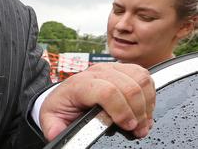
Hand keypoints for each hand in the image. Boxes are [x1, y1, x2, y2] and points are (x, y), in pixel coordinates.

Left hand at [39, 62, 154, 140]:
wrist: (65, 94)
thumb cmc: (62, 106)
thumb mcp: (52, 117)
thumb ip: (54, 126)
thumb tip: (56, 133)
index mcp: (79, 84)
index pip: (107, 91)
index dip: (122, 110)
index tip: (127, 127)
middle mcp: (96, 72)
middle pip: (129, 86)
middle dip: (138, 111)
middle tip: (138, 129)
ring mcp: (111, 68)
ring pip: (140, 78)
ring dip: (147, 103)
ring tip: (142, 121)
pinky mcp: (123, 69)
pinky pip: (145, 76)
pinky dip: (150, 94)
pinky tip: (143, 109)